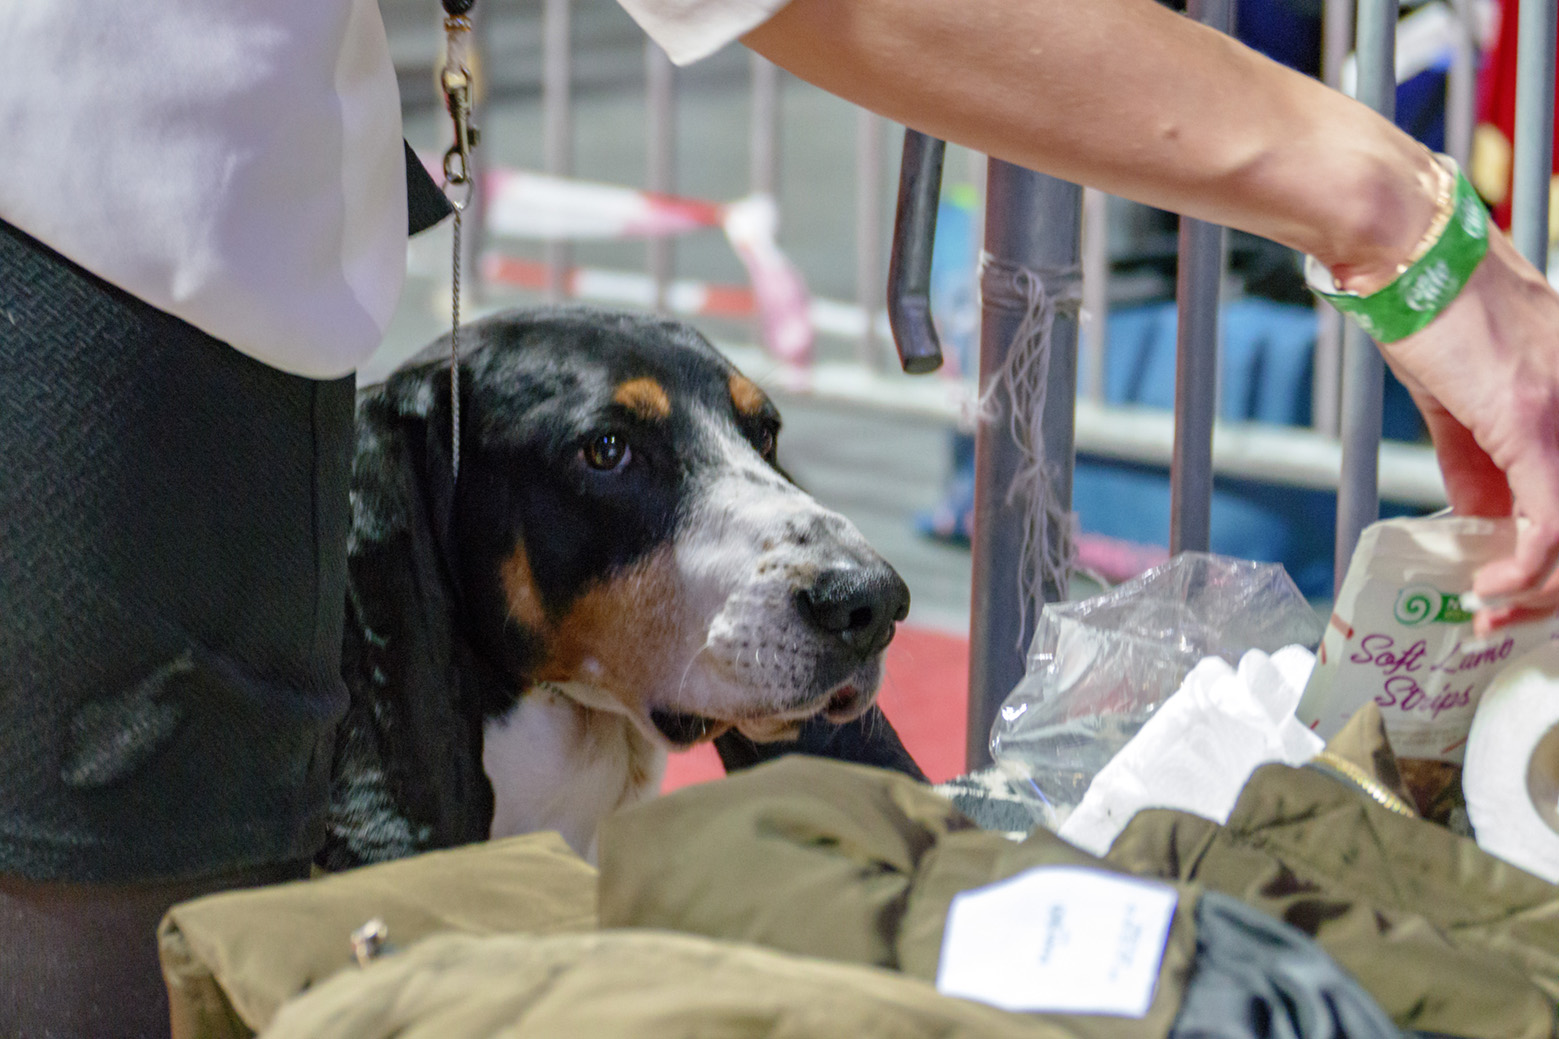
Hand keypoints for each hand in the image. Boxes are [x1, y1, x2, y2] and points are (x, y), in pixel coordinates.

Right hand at [1378, 230, 1558, 632]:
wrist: (1406, 253)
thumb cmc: (1425, 307)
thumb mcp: (1457, 394)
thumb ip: (1474, 457)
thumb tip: (1480, 517)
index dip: (1552, 553)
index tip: (1516, 584)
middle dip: (1551, 587)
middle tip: (1505, 616)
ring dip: (1536, 590)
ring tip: (1491, 612)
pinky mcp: (1532, 426)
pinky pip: (1548, 524)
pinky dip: (1522, 570)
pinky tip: (1489, 587)